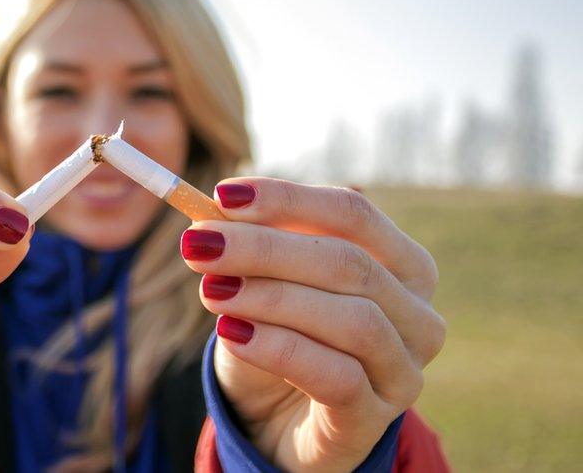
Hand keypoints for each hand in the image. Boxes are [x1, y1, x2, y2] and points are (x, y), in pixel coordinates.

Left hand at [183, 178, 444, 471]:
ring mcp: (403, 372)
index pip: (353, 214)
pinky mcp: (372, 421)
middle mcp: (418, 316)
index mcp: (403, 266)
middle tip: (199, 245)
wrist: (275, 425)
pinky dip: (278, 348)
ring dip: (271, 297)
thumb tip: (220, 205)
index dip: (288, 200)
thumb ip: (254, 245)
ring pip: (352, 319)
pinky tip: (232, 332)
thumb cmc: (278, 340)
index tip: (222, 194)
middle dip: (265, 249)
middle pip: (348, 263)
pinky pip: (335, 376)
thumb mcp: (266, 285)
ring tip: (210, 291)